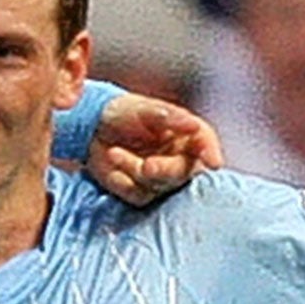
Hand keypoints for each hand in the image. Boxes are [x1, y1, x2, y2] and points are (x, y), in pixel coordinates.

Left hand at [89, 95, 224, 204]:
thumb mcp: (145, 109)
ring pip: (158, 185)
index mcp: (188, 135)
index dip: (211, 153)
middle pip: (183, 173)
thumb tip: (193, 125)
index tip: (213, 163)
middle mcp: (179, 158)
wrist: (92, 127)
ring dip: (135, 170)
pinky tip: (111, 164)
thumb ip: (170, 117)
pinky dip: (122, 182)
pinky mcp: (140, 191)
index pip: (206, 144)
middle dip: (166, 170)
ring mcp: (160, 178)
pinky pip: (137, 195)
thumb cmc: (124, 112)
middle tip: (148, 166)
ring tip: (113, 152)